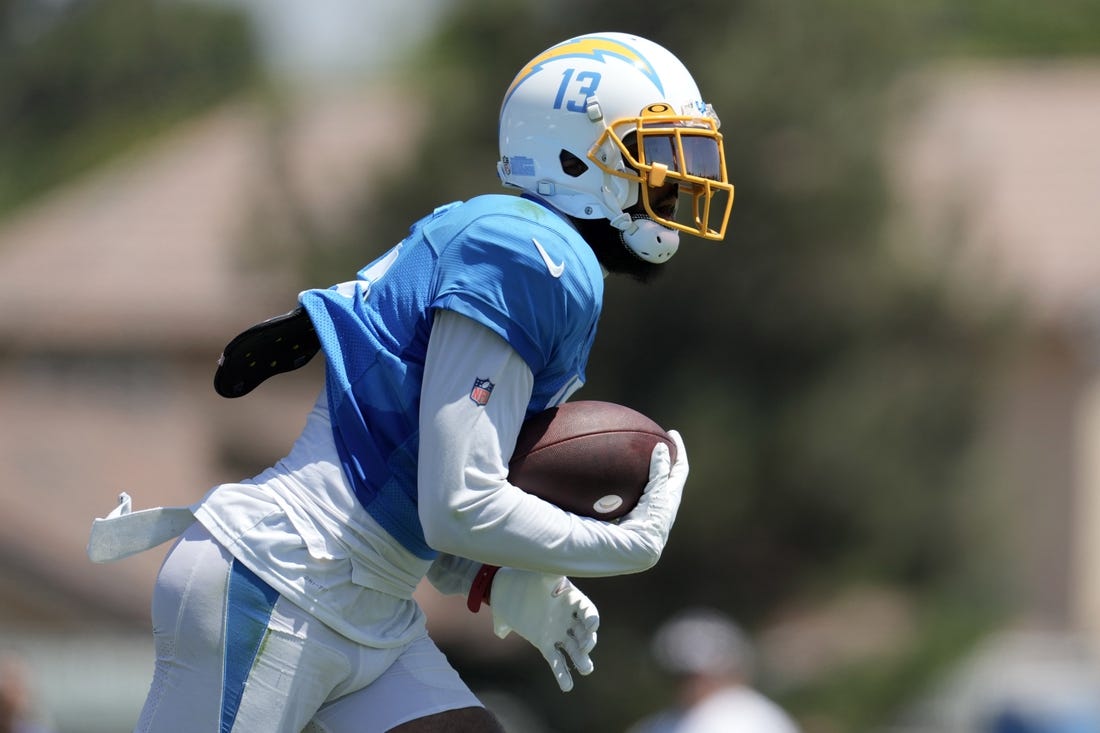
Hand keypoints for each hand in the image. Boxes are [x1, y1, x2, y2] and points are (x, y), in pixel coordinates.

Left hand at [488, 568, 598, 691]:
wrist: (506, 590)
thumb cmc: (526, 577)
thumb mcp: (541, 574)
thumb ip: (552, 574)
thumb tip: (559, 571)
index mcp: (572, 600)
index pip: (588, 611)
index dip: (592, 619)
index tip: (591, 626)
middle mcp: (569, 618)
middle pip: (585, 633)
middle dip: (588, 641)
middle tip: (585, 648)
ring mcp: (558, 632)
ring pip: (574, 649)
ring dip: (581, 660)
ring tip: (586, 669)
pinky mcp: (545, 644)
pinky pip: (556, 660)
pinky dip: (562, 674)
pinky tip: (567, 687)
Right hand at [618, 429, 687, 564]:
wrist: (636, 551)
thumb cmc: (649, 520)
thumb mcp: (656, 492)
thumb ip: (659, 471)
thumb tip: (662, 446)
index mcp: (671, 497)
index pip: (680, 469)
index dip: (679, 451)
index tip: (673, 434)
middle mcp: (662, 505)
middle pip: (667, 477)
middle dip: (663, 460)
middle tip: (655, 444)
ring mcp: (648, 513)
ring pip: (651, 487)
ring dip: (646, 473)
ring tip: (634, 460)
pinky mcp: (633, 519)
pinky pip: (633, 495)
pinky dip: (628, 485)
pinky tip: (611, 482)